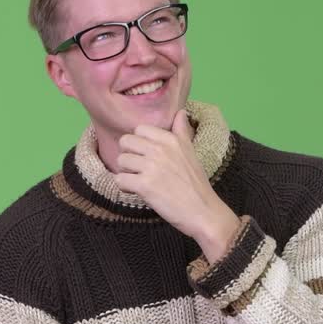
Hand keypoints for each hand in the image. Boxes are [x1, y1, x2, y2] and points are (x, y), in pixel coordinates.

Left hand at [114, 109, 239, 260]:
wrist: (202, 211)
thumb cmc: (195, 184)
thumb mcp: (190, 152)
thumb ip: (182, 131)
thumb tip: (181, 112)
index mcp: (171, 139)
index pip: (139, 129)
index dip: (138, 143)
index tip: (146, 155)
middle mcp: (160, 150)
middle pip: (125, 142)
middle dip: (129, 156)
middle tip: (139, 168)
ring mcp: (152, 167)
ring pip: (121, 161)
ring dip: (126, 172)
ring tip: (139, 180)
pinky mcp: (145, 185)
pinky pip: (120, 180)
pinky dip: (125, 186)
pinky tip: (136, 190)